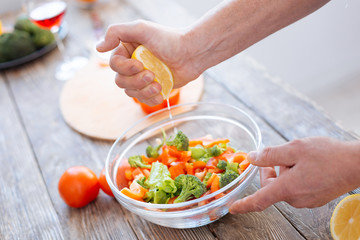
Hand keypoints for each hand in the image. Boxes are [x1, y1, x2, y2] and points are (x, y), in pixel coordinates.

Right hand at [96, 20, 201, 105]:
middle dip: (136, 81)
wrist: (192, 53)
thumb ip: (116, 32)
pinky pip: (144, 100)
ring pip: (131, 92)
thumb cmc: (169, 39)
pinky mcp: (154, 87)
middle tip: (152, 74)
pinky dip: (151, 99)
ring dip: (144, 91)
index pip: (114, 65)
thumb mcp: (142, 28)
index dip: (125, 68)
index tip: (140, 64)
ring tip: (158, 84)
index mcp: (127, 50)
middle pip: (121, 81)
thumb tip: (98, 48)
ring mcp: (143, 77)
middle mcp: (133, 64)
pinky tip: (160, 92)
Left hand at [229, 137, 359, 213]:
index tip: (232, 208)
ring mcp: (307, 201)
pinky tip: (307, 164)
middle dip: (270, 171)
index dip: (244, 204)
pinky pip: (296, 188)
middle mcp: (296, 199)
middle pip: (271, 187)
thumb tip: (252, 158)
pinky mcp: (315, 198)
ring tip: (299, 158)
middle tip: (279, 155)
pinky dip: (294, 176)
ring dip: (284, 171)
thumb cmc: (327, 155)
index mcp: (287, 188)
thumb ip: (269, 155)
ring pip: (284, 186)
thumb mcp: (294, 149)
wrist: (357, 164)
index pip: (259, 200)